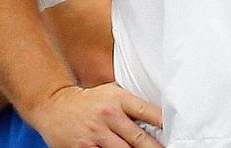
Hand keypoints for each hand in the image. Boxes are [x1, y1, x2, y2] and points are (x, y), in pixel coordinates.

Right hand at [29, 83, 162, 147]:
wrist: (55, 106)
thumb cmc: (90, 100)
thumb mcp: (111, 92)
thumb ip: (131, 104)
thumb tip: (159, 116)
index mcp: (118, 98)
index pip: (146, 110)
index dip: (163, 122)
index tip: (176, 130)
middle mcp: (108, 115)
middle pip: (139, 138)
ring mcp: (95, 133)